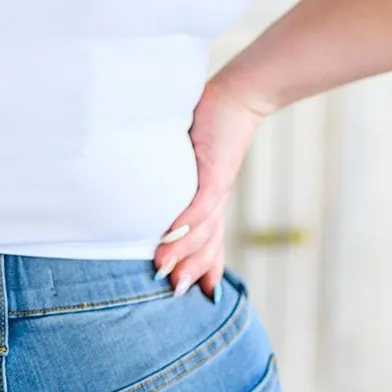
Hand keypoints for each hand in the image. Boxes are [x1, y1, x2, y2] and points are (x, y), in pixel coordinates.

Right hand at [152, 77, 268, 299]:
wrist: (238, 98)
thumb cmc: (211, 124)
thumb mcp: (189, 158)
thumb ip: (175, 177)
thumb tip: (153, 195)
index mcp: (210, 200)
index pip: (208, 240)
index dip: (202, 267)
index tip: (194, 292)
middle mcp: (215, 200)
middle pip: (207, 244)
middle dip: (191, 270)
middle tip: (174, 293)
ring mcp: (215, 188)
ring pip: (202, 230)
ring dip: (182, 253)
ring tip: (163, 272)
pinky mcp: (214, 171)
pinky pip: (201, 202)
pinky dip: (187, 221)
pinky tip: (173, 235)